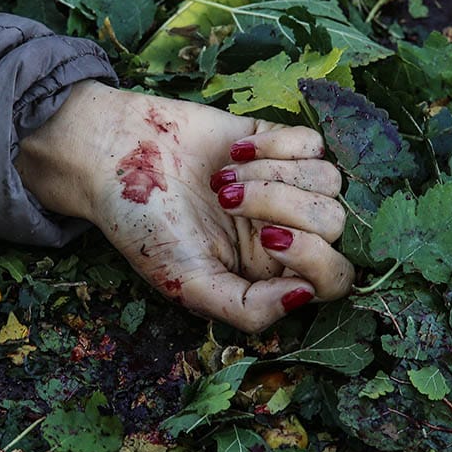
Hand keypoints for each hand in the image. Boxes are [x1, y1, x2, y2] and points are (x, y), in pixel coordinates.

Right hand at [15, 81, 354, 331]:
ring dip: (272, 176)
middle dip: (282, 206)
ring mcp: (288, 185)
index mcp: (273, 273)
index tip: (269, 239)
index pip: (335, 277)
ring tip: (224, 179)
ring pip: (329, 181)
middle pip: (335, 223)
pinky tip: (234, 153)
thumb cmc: (145, 228)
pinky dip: (274, 145)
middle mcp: (288, 231)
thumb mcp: (189, 284)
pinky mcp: (279, 143)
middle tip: (226, 200)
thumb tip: (306, 297)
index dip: (316, 259)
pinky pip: (313, 143)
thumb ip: (247, 308)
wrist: (115, 156)